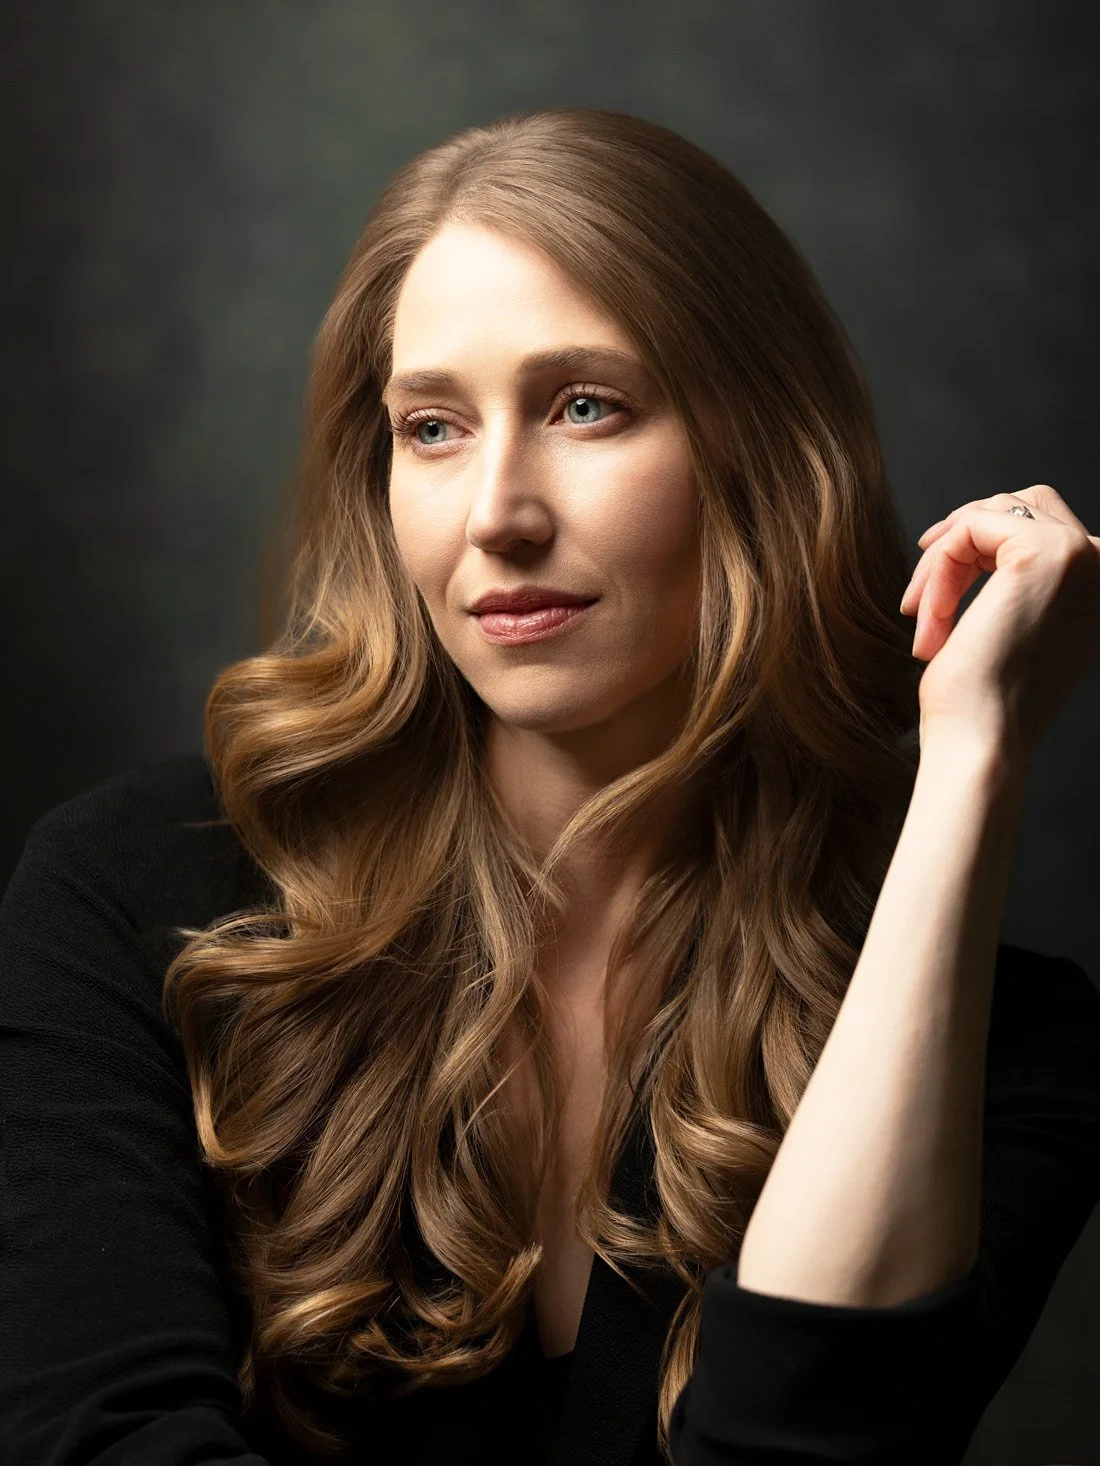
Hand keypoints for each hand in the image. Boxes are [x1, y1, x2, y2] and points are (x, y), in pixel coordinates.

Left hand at [899, 484, 1099, 765]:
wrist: (983, 741)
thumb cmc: (984, 701)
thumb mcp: (1012, 627)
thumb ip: (1017, 581)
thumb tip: (976, 533)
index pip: (1039, 526)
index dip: (974, 546)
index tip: (930, 588)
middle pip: (1017, 507)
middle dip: (957, 544)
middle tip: (918, 600)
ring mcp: (1079, 556)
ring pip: (988, 514)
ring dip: (942, 564)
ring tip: (922, 618)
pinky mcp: (1042, 553)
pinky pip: (968, 528)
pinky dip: (937, 569)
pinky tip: (929, 618)